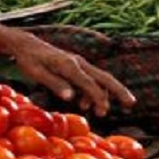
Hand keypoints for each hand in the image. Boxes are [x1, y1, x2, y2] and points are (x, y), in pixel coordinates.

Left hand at [9, 32, 135, 116]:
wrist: (27, 45)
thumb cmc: (29, 60)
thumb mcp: (37, 74)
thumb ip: (55, 84)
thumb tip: (70, 97)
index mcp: (69, 65)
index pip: (89, 83)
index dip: (98, 98)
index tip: (103, 111)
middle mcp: (78, 62)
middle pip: (104, 77)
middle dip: (119, 91)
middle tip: (131, 104)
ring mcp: (79, 63)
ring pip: (100, 78)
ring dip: (105, 95)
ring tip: (101, 113)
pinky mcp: (76, 66)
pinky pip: (90, 79)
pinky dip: (92, 92)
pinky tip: (85, 104)